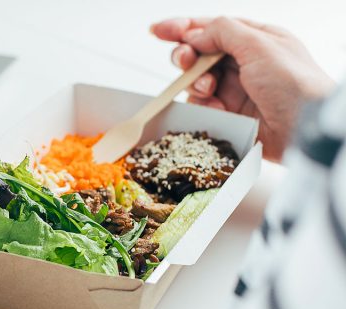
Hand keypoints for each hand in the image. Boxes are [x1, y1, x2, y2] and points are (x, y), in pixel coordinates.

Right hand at [151, 17, 334, 161]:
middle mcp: (242, 62)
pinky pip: (202, 105)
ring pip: (196, 80)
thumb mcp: (259, 44)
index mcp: (254, 39)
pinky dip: (203, 105)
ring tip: (208, 88)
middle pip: (199, 54)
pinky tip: (217, 107)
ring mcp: (234, 89)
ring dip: (195, 82)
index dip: (181, 28)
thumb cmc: (293, 82)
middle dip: (186, 56)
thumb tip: (194, 35)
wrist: (305, 128)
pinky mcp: (229, 114)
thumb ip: (222, 32)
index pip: (211, 28)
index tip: (157, 31)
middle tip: (185, 62)